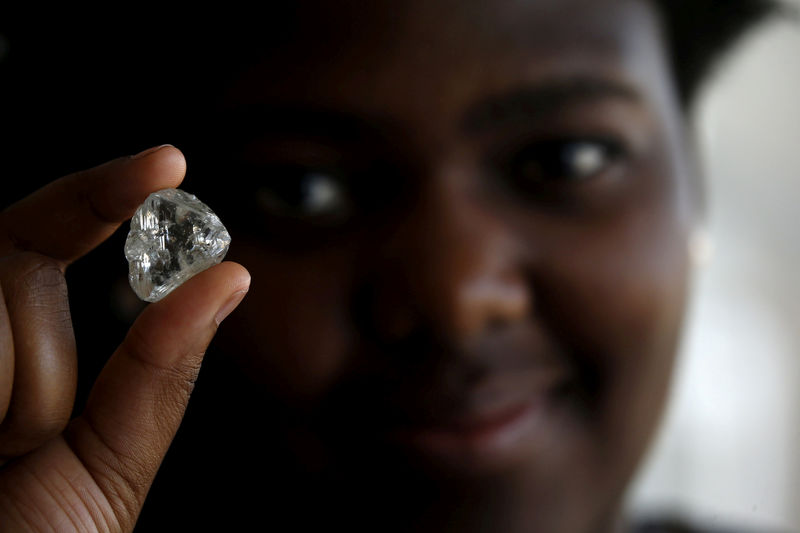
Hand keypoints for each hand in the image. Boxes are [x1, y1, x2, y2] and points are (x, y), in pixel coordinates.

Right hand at [0, 146, 249, 531]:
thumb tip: (231, 276)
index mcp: (8, 349)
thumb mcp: (108, 462)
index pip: (41, 235)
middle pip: (5, 267)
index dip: (101, 192)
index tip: (169, 164)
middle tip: (23, 443)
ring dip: (10, 396)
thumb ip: (158, 369)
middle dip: (35, 361)